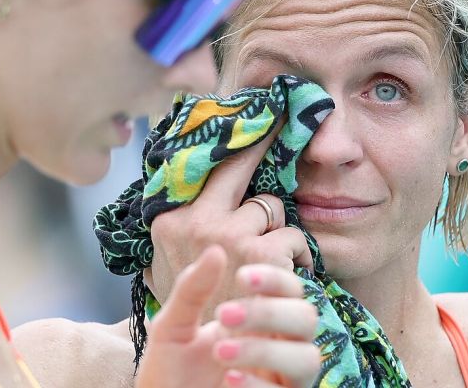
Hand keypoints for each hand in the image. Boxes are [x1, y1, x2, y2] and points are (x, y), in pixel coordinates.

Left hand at [136, 245, 319, 387]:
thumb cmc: (168, 374)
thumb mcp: (172, 327)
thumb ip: (192, 291)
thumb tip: (216, 251)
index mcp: (259, 322)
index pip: (290, 290)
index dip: (276, 279)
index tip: (242, 277)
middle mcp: (278, 348)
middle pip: (307, 318)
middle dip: (270, 312)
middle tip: (225, 315)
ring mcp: (280, 380)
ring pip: (308, 358)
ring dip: (266, 350)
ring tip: (221, 352)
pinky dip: (258, 385)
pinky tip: (227, 380)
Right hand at [147, 128, 313, 318]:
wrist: (210, 356)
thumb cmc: (194, 309)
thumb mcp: (168, 264)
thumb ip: (180, 226)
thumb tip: (192, 182)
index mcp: (168, 218)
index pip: (202, 166)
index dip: (231, 141)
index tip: (252, 110)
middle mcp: (195, 221)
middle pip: (238, 162)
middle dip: (262, 140)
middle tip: (284, 115)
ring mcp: (228, 235)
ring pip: (270, 206)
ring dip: (277, 228)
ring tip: (274, 253)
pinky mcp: (261, 254)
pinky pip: (292, 235)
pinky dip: (298, 254)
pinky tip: (291, 270)